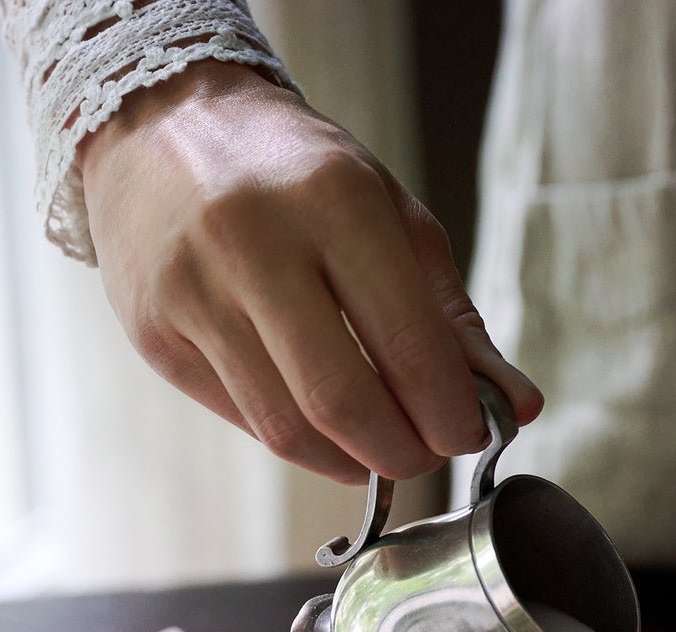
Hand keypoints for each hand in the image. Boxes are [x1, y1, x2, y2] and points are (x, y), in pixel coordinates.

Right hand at [78, 63, 541, 483]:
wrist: (159, 124)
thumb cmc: (295, 173)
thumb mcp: (388, 215)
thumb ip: (452, 317)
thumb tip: (521, 406)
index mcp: (330, 197)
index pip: (408, 348)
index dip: (449, 415)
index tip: (467, 433)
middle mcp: (252, 241)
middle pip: (343, 404)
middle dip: (402, 453)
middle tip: (426, 453)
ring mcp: (192, 292)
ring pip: (288, 430)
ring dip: (353, 463)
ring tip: (381, 449)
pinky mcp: (154, 335)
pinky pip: (245, 421)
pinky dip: (301, 443)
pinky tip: (326, 430)